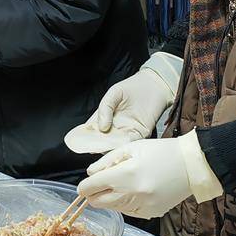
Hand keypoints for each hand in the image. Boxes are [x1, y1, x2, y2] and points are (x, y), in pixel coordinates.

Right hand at [64, 53, 181, 153]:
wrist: (154, 85)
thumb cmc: (132, 87)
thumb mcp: (114, 93)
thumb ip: (105, 108)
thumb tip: (101, 127)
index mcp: (105, 117)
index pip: (93, 130)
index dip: (87, 137)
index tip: (81, 143)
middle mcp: (115, 126)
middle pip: (103, 140)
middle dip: (98, 145)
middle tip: (94, 149)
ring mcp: (127, 131)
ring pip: (116, 144)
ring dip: (111, 148)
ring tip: (106, 150)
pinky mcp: (140, 133)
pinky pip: (131, 142)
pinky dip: (125, 145)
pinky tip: (120, 145)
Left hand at [76, 134, 219, 218]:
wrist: (191, 165)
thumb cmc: (162, 152)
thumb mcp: (131, 148)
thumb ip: (106, 161)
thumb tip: (90, 174)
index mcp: (126, 175)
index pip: (91, 187)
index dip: (84, 187)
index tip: (84, 186)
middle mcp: (133, 194)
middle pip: (98, 203)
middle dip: (94, 195)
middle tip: (98, 186)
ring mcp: (142, 206)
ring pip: (113, 208)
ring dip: (110, 199)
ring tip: (122, 185)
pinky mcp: (151, 213)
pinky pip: (129, 212)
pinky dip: (126, 204)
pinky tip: (135, 191)